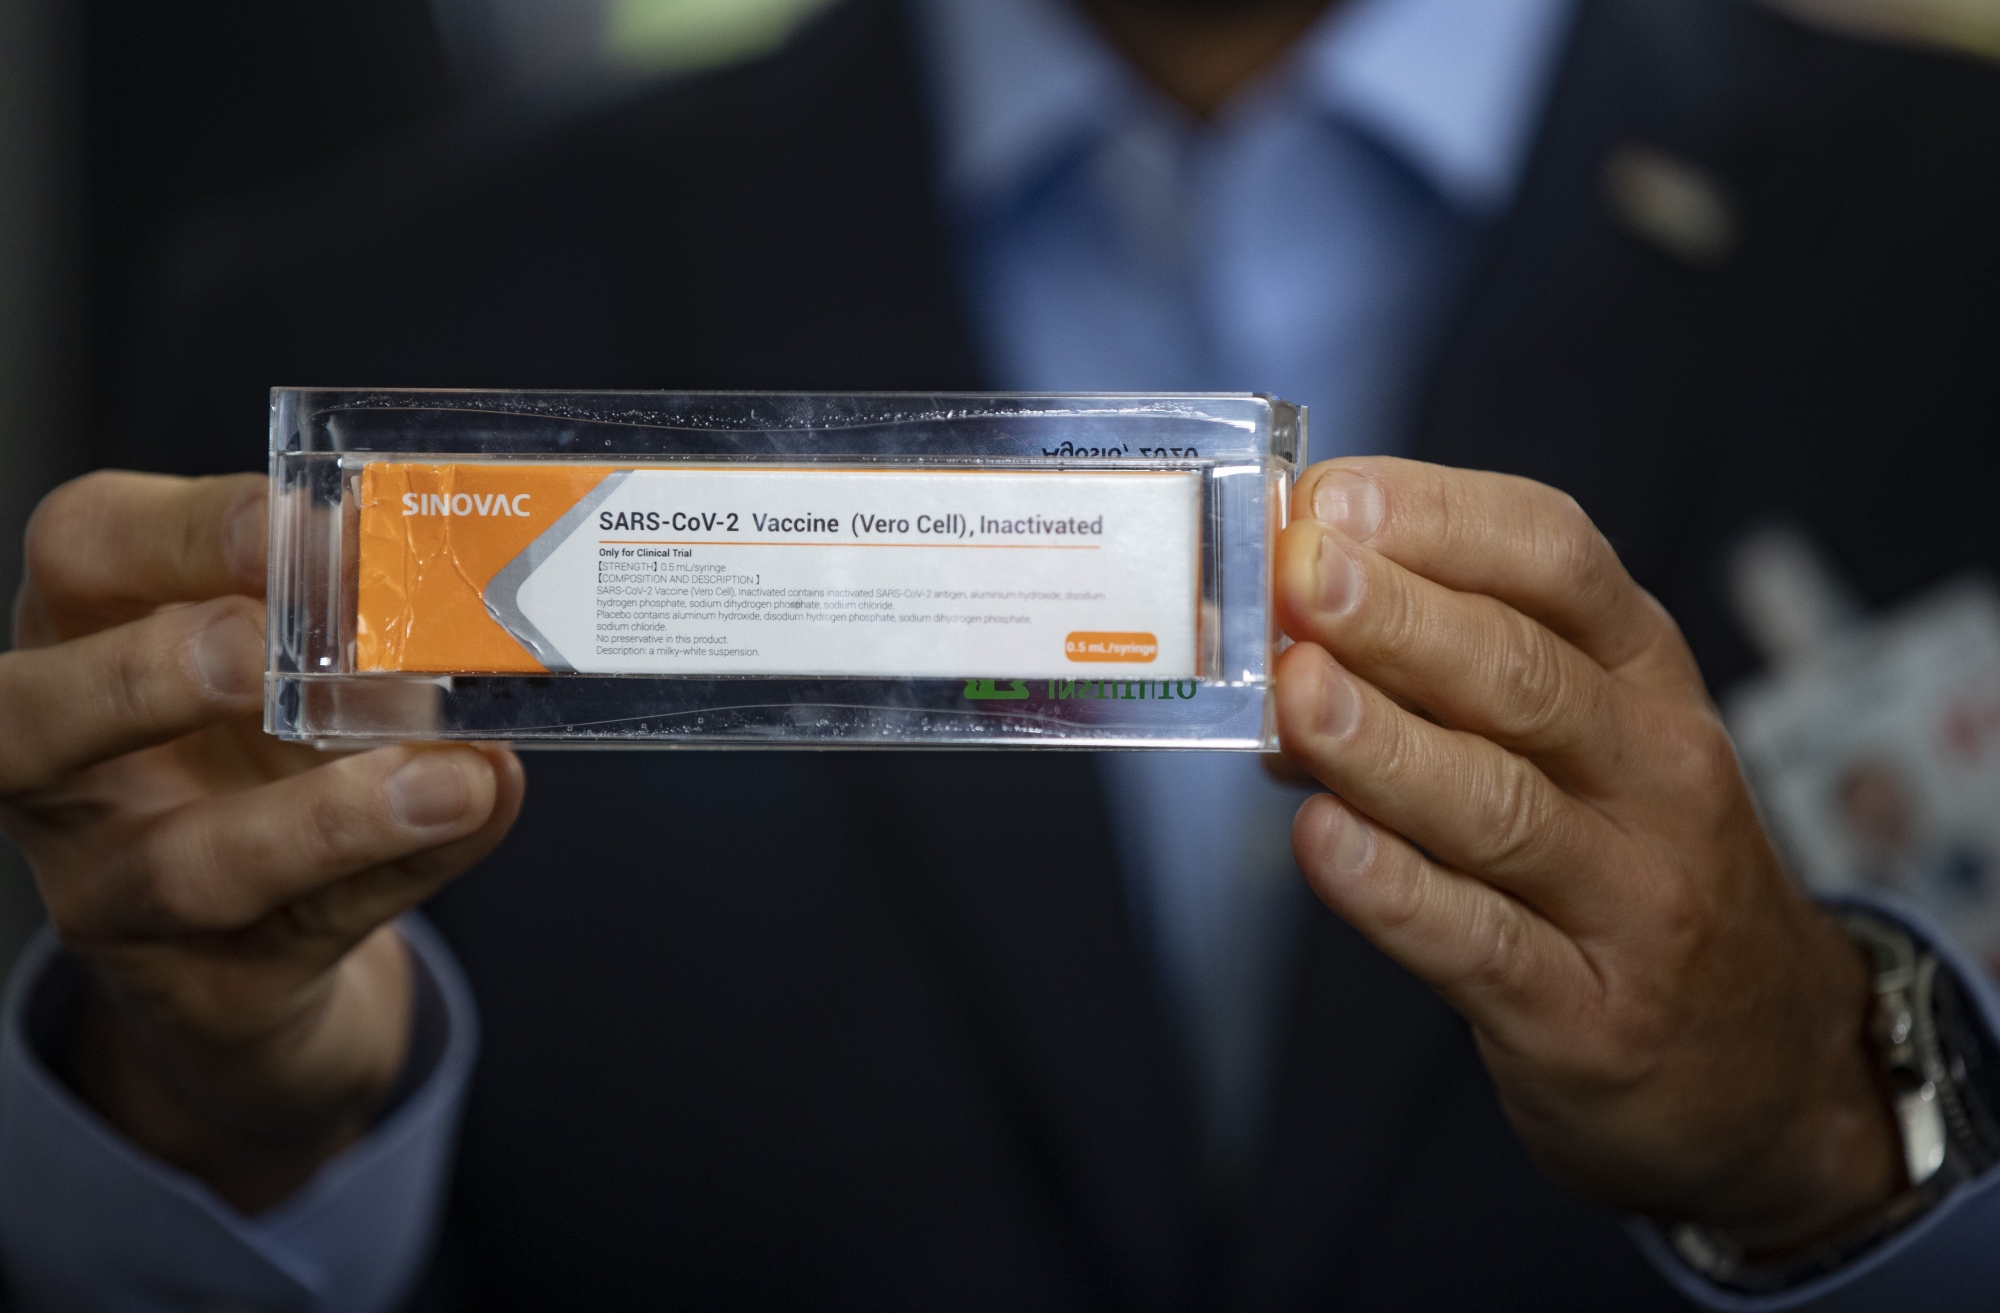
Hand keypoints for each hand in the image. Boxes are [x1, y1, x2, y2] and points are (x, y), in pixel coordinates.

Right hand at [0, 472, 522, 1212]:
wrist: (254, 965)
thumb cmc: (259, 768)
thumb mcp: (285, 673)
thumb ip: (350, 625)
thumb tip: (462, 589)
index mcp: (82, 640)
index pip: (83, 552)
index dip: (181, 531)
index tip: (294, 521)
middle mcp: (66, 772)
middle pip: (30, 719)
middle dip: (143, 678)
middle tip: (260, 648)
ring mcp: (121, 894)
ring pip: (188, 865)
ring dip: (329, 818)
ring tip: (449, 780)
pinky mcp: (213, 990)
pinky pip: (309, 929)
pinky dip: (408, 866)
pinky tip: (479, 811)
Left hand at [1274, 457, 1899, 1254]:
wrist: (1765, 1056)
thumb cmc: (1629, 858)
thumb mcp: (1585, 740)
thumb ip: (1449, 680)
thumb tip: (1283, 640)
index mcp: (1646, 672)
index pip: (1559, 560)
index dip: (1443, 519)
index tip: (1334, 498)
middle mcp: (1656, 772)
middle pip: (1526, 675)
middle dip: (1403, 618)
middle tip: (1299, 578)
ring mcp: (1634, 899)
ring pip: (1500, 805)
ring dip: (1386, 745)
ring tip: (1296, 699)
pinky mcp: (1587, 1015)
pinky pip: (1481, 942)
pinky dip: (1395, 890)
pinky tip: (1322, 841)